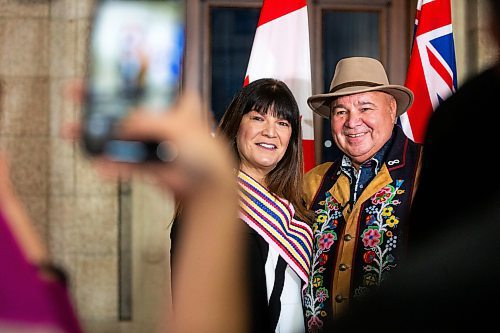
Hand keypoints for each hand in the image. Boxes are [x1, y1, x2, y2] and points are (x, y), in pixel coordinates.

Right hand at [62, 90, 235, 197]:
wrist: (208, 187)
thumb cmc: (205, 152)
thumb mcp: (179, 127)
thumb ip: (148, 121)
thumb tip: (122, 125)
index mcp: (174, 103)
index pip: (145, 85)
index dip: (124, 77)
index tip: (101, 71)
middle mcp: (162, 120)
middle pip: (126, 108)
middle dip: (100, 103)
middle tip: (76, 95)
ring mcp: (153, 142)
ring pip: (120, 135)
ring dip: (97, 135)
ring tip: (73, 132)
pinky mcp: (148, 164)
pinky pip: (124, 161)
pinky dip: (112, 163)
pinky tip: (99, 163)